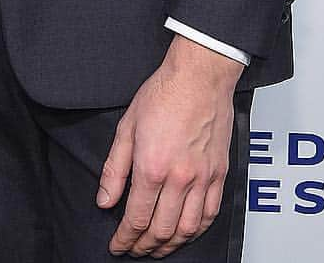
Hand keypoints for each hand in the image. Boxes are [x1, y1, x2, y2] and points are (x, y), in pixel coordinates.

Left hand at [98, 36, 242, 257]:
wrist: (199, 77)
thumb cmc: (163, 94)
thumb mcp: (126, 127)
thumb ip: (114, 168)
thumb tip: (104, 199)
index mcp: (152, 167)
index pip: (135, 217)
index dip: (124, 238)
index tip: (117, 246)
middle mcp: (179, 178)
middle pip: (161, 229)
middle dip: (144, 246)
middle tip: (134, 250)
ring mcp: (202, 178)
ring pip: (187, 229)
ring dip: (170, 245)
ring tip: (157, 248)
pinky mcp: (219, 175)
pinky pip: (210, 214)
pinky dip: (196, 231)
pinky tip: (186, 233)